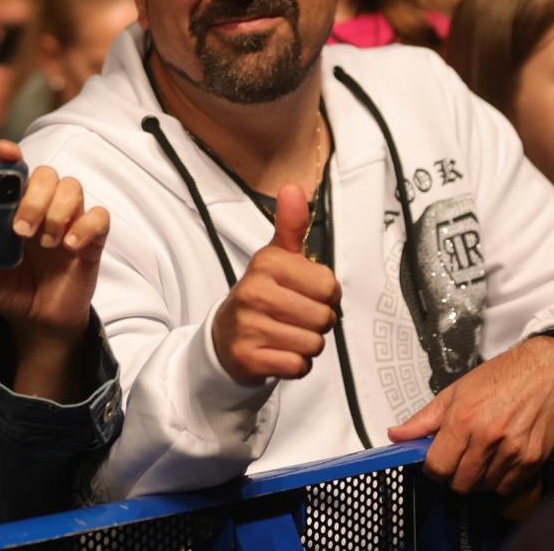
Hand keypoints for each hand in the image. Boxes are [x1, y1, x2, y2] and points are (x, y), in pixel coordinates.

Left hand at [0, 140, 108, 400]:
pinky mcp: (92, 239)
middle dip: (35, 196)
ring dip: (57, 210)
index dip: (12, 155)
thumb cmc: (12, 288)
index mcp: (15, 208)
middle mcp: (43, 207)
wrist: (42, 320)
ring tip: (45, 242)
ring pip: (73, 186)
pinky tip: (71, 245)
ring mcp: (69, 220)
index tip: (3, 151)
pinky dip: (86, 226)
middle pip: (47, 173)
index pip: (16, 170)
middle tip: (21, 230)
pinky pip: (100, 216)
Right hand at [211, 183, 339, 384]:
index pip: (329, 286)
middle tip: (294, 318)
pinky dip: (294, 365)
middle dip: (317, 323)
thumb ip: (290, 225)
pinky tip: (278, 352)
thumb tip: (293, 187)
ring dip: (306, 345)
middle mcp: (254, 292)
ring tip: (285, 334)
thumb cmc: (261, 296)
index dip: (325, 296)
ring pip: (313, 344)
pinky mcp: (248, 357)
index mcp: (266, 264)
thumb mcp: (275, 259)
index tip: (305, 294)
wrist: (225, 337)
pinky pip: (297, 366)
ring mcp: (249, 326)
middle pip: (324, 318)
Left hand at [387, 335, 553, 493]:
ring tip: (481, 456)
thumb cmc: (496, 379)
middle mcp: (487, 438)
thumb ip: (422, 420)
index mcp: (463, 420)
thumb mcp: (453, 393)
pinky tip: (499, 460)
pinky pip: (508, 487)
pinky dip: (500, 480)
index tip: (436, 464)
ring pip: (484, 487)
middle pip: (460, 482)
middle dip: (454, 475)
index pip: (438, 466)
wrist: (541, 373)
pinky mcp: (533, 460)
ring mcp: (512, 451)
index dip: (433, 469)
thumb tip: (395, 435)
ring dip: (478, 478)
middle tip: (459, 459)